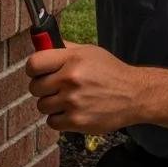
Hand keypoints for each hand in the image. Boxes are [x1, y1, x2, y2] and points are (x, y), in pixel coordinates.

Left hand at [26, 43, 148, 133]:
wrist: (133, 95)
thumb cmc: (111, 71)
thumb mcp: (90, 52)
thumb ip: (65, 49)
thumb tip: (42, 44)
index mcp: (73, 59)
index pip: (34, 63)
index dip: (33, 68)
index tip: (39, 71)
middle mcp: (70, 79)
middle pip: (34, 87)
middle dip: (43, 87)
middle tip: (56, 86)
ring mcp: (72, 102)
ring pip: (42, 106)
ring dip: (52, 104)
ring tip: (69, 99)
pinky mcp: (76, 121)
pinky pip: (52, 122)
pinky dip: (60, 118)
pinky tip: (73, 110)